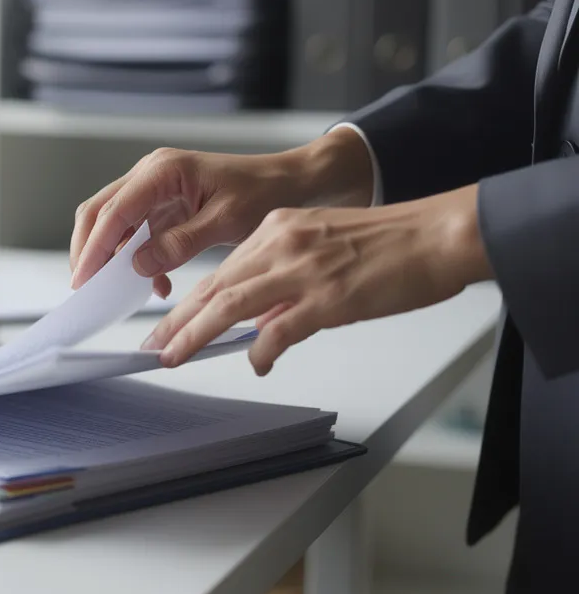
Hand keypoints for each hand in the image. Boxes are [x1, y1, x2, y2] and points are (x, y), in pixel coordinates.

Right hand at [69, 127, 376, 294]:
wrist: (293, 182)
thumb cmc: (265, 191)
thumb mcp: (226, 221)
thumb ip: (180, 242)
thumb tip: (138, 264)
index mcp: (162, 170)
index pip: (114, 211)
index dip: (94, 247)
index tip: (84, 278)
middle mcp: (150, 175)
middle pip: (100, 212)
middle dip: (89, 250)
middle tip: (85, 287)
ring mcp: (154, 189)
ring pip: (113, 224)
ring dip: (113, 257)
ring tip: (118, 290)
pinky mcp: (163, 206)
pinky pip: (136, 233)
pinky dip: (137, 259)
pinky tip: (155, 283)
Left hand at [141, 185, 493, 374]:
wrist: (438, 235)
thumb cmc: (391, 244)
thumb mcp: (323, 247)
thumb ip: (286, 279)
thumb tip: (261, 323)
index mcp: (279, 229)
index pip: (221, 271)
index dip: (190, 301)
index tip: (167, 323)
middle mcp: (283, 243)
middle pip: (216, 286)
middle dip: (179, 320)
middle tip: (154, 346)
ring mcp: (304, 269)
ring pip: (232, 304)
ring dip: (198, 333)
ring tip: (175, 355)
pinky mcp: (329, 295)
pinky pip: (280, 329)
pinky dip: (262, 350)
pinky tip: (257, 365)